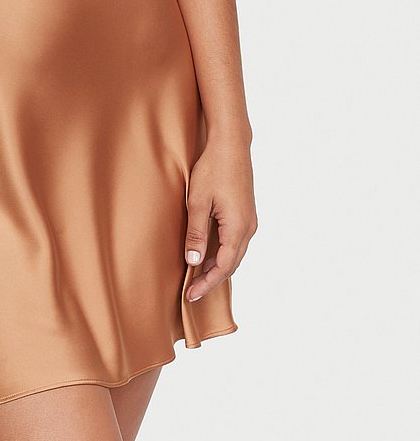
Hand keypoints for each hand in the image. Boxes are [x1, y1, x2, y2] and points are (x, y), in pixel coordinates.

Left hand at [184, 134, 256, 302]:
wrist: (231, 145)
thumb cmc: (213, 170)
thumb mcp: (197, 201)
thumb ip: (196, 233)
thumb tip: (194, 262)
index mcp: (237, 228)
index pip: (223, 267)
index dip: (207, 283)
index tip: (191, 295)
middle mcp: (248, 228)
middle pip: (232, 264)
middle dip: (212, 279)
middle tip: (192, 291)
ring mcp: (250, 221)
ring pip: (235, 254)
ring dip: (218, 267)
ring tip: (198, 276)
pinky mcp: (246, 213)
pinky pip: (236, 242)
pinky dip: (223, 253)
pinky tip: (208, 254)